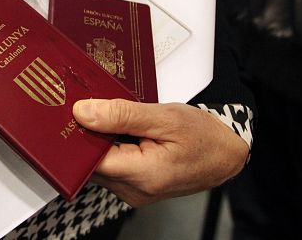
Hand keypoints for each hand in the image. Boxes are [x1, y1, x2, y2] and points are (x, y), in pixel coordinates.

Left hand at [73, 98, 247, 205]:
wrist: (226, 154)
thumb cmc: (204, 137)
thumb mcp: (165, 117)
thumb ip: (122, 115)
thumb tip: (85, 113)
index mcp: (143, 175)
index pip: (89, 160)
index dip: (78, 136)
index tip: (75, 114)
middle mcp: (134, 191)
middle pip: (90, 165)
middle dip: (87, 137)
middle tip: (93, 110)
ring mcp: (134, 192)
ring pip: (98, 167)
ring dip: (98, 143)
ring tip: (111, 119)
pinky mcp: (134, 188)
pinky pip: (110, 168)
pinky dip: (109, 149)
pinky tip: (118, 132)